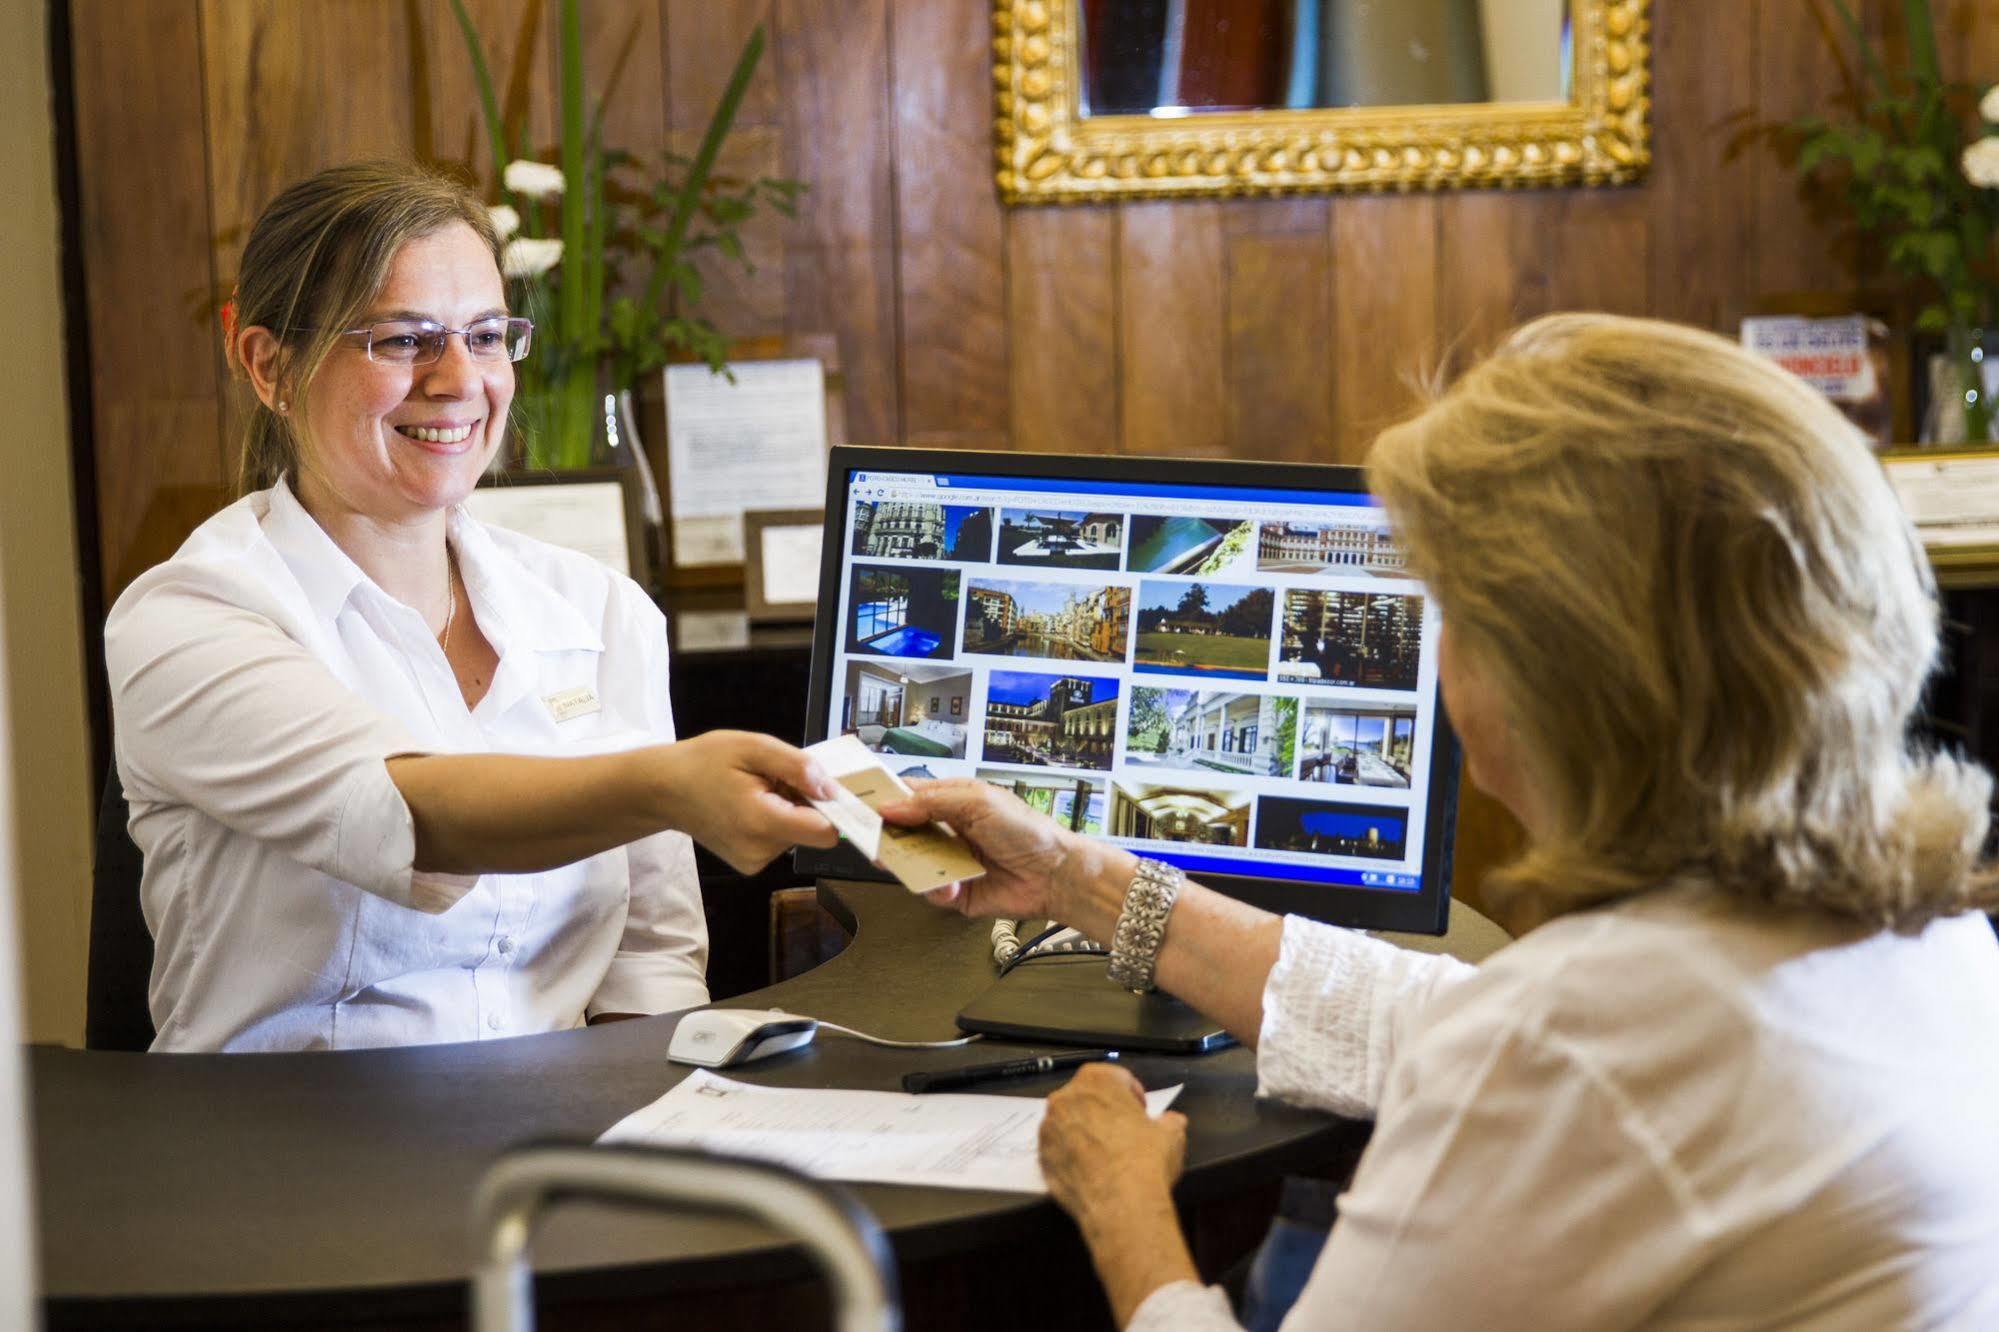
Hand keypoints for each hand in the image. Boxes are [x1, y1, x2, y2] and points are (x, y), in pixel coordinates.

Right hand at [656, 731, 838, 873]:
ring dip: (789, 810)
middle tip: (774, 779)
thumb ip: (797, 767)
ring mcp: (753, 863)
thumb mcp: (753, 748)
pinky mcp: (749, 864)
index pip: (825, 833)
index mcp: (762, 823)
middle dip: (805, 803)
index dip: (834, 809)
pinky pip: (781, 840)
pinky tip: (752, 805)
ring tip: (758, 790)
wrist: (664, 790)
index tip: (824, 787)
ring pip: (798, 835)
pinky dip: (776, 821)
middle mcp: (760, 852)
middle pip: (813, 832)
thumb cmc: (705, 762)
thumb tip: (833, 789)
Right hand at [876, 778, 1127, 921]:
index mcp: (951, 802)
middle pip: (902, 832)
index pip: (908, 797)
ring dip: (908, 864)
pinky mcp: (955, 891)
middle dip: (887, 836)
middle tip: (873, 839)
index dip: (885, 800)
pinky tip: (951, 884)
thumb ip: (930, 802)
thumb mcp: (976, 802)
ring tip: (904, 863)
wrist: (1055, 873)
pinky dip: (935, 888)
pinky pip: (930, 890)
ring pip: (911, 863)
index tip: (860, 804)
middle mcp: (947, 831)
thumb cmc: (1026, 830)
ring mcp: (949, 861)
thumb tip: (891, 806)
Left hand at [1039, 1062, 1186, 1229]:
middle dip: (1104, 1111)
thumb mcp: (1171, 1134)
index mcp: (1097, 1080)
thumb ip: (1168, 1121)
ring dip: (1084, 1133)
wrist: (1121, 1205)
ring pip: (1068, 1124)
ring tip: (1106, 1156)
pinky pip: (1058, 1151)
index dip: (1132, 1095)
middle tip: (1124, 1133)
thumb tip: (1171, 1121)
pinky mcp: (1041, 1158)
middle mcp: (1066, 1098)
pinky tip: (1091, 1172)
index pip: (1116, 1077)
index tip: (1141, 1112)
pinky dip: (1071, 1157)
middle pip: (1087, 1098)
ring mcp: (1049, 1129)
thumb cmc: (1146, 1160)